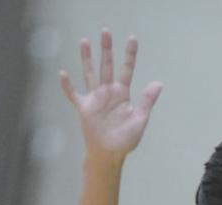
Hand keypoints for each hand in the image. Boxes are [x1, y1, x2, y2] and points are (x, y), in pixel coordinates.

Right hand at [60, 31, 161, 161]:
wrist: (110, 155)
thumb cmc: (126, 139)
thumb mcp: (140, 120)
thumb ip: (147, 101)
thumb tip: (158, 83)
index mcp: (122, 94)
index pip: (126, 70)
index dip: (129, 55)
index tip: (132, 39)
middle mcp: (108, 92)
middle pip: (106, 66)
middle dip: (106, 49)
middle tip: (106, 31)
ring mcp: (95, 98)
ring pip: (89, 73)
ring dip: (86, 58)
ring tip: (84, 41)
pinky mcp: (84, 108)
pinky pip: (73, 94)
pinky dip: (67, 86)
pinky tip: (63, 73)